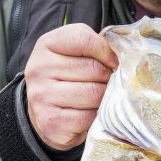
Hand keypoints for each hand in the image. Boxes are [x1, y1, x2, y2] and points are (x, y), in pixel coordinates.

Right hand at [24, 23, 117, 150]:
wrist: (45, 118)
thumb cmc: (66, 81)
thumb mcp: (74, 55)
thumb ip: (96, 46)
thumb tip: (121, 47)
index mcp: (45, 45)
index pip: (83, 39)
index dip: (106, 51)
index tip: (113, 62)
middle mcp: (38, 69)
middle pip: (94, 68)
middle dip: (107, 78)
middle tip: (105, 85)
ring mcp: (42, 96)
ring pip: (94, 93)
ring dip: (103, 99)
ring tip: (98, 100)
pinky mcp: (50, 122)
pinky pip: (88, 117)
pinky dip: (95, 117)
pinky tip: (89, 115)